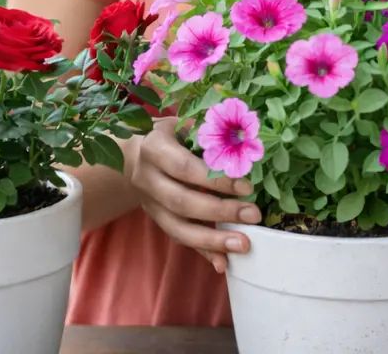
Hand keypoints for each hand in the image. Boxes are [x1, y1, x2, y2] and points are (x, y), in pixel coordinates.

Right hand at [129, 118, 261, 272]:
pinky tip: (222, 262)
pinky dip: (202, 252)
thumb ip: (210, 134)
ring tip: (243, 245)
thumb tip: (246, 143)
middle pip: (182, 202)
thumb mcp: (184, 124)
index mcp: (153, 148)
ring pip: (178, 228)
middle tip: (253, 215)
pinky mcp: (156, 220)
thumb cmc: (170, 134)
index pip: (185, 168)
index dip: (214, 180)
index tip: (246, 187)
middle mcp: (146, 178)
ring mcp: (149, 203)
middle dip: (220, 212)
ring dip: (212, 240)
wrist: (134, 153)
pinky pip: (179, 239)